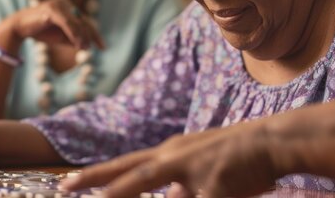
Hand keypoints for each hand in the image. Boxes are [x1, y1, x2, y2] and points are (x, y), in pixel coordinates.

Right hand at [0, 0, 104, 50]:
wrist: (18, 28)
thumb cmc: (40, 31)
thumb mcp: (61, 37)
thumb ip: (73, 39)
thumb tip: (87, 46)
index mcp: (67, 6)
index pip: (85, 21)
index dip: (95, 34)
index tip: (103, 47)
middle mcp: (64, 2)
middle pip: (83, 21)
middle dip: (89, 36)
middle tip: (90, 49)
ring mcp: (58, 4)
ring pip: (77, 22)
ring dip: (82, 37)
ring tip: (85, 49)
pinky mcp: (52, 9)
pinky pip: (67, 23)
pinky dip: (74, 34)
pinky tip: (78, 44)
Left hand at [61, 121, 278, 197]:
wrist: (271, 141)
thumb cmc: (236, 157)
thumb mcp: (200, 170)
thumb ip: (180, 189)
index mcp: (169, 154)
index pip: (125, 167)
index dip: (97, 176)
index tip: (70, 183)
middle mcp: (173, 158)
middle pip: (127, 171)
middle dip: (93, 180)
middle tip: (64, 187)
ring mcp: (191, 170)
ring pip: (146, 181)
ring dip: (122, 191)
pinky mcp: (213, 184)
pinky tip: (187, 195)